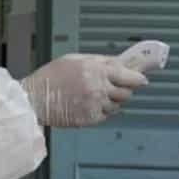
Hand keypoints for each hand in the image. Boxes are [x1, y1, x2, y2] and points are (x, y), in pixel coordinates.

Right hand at [21, 40, 167, 127]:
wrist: (35, 99)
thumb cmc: (51, 77)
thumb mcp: (75, 59)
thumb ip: (100, 61)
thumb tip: (120, 63)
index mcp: (96, 70)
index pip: (128, 75)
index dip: (138, 77)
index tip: (142, 79)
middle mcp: (99, 88)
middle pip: (126, 92)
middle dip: (125, 89)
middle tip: (117, 87)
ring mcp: (96, 105)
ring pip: (117, 105)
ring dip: (112, 101)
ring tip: (95, 95)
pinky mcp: (91, 119)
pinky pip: (106, 115)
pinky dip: (102, 111)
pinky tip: (88, 104)